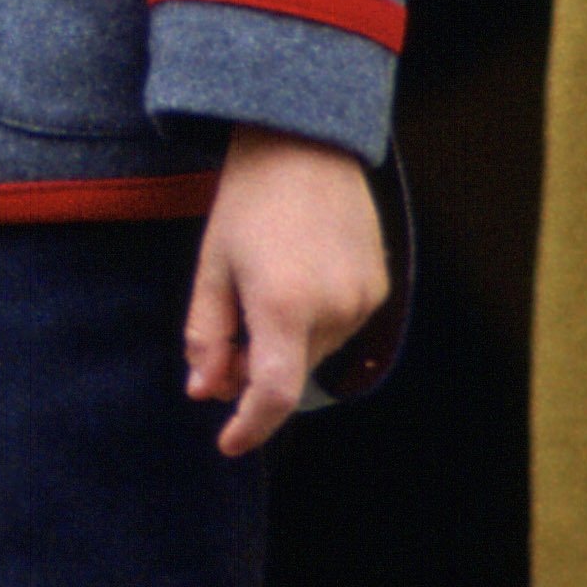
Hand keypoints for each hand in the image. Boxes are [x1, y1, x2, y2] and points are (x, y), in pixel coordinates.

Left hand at [186, 128, 389, 456]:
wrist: (305, 144)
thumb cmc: (247, 202)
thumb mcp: (212, 267)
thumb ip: (206, 336)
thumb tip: (205, 391)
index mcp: (283, 305)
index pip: (273, 394)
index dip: (250, 426)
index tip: (228, 443)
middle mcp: (333, 309)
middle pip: (290, 373)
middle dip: (254, 373)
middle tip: (226, 342)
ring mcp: (364, 299)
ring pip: (315, 353)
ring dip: (285, 346)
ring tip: (262, 292)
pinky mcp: (381, 287)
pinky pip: (341, 327)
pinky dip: (312, 324)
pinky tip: (295, 280)